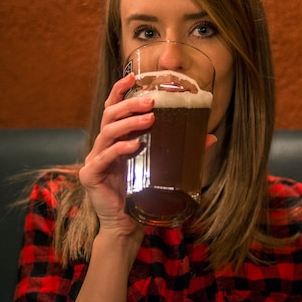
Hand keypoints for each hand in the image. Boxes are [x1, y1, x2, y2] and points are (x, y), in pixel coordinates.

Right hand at [78, 74, 218, 236]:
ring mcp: (95, 159)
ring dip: (129, 123)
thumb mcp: (163, 166)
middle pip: (110, 115)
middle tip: (152, 101)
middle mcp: (102, 144)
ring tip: (150, 119)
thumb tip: (209, 137)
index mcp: (116, 138)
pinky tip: (136, 145)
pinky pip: (105, 157)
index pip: (113, 108)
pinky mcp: (91, 175)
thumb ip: (183, 150)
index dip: (120, 90)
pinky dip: (120, 148)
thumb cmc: (142, 192)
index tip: (132, 76)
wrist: (127, 224)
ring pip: (107, 132)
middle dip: (130, 104)